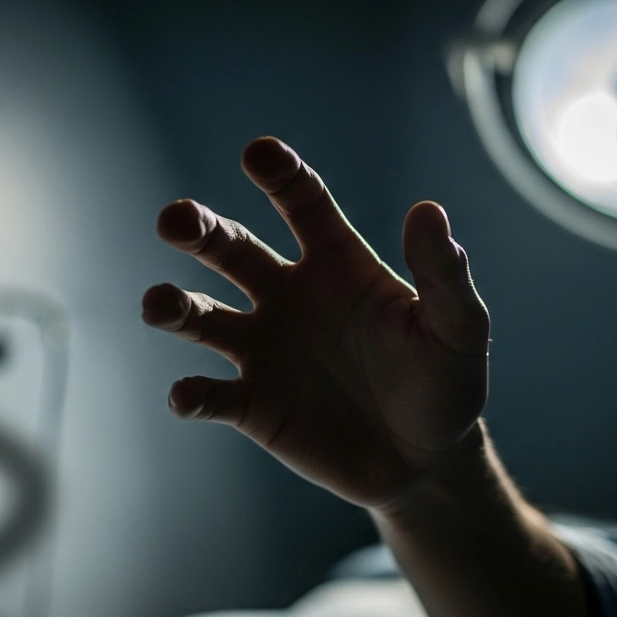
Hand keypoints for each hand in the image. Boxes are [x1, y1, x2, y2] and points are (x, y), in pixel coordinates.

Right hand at [142, 137, 490, 509]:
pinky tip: (185, 396)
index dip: (280, 176)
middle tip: (175, 219)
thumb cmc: (445, 383)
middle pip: (232, 250)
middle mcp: (288, 296)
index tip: (259, 154)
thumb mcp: (458, 328)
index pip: (302, 204)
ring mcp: (264, 349)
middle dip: (201, 232)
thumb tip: (429, 210)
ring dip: (175, 308)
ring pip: (203, 318)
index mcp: (337, 263)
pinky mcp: (252, 405)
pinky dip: (192, 395)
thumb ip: (442, 273)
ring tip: (158, 306)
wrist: (424, 462)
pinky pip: (211, 395)